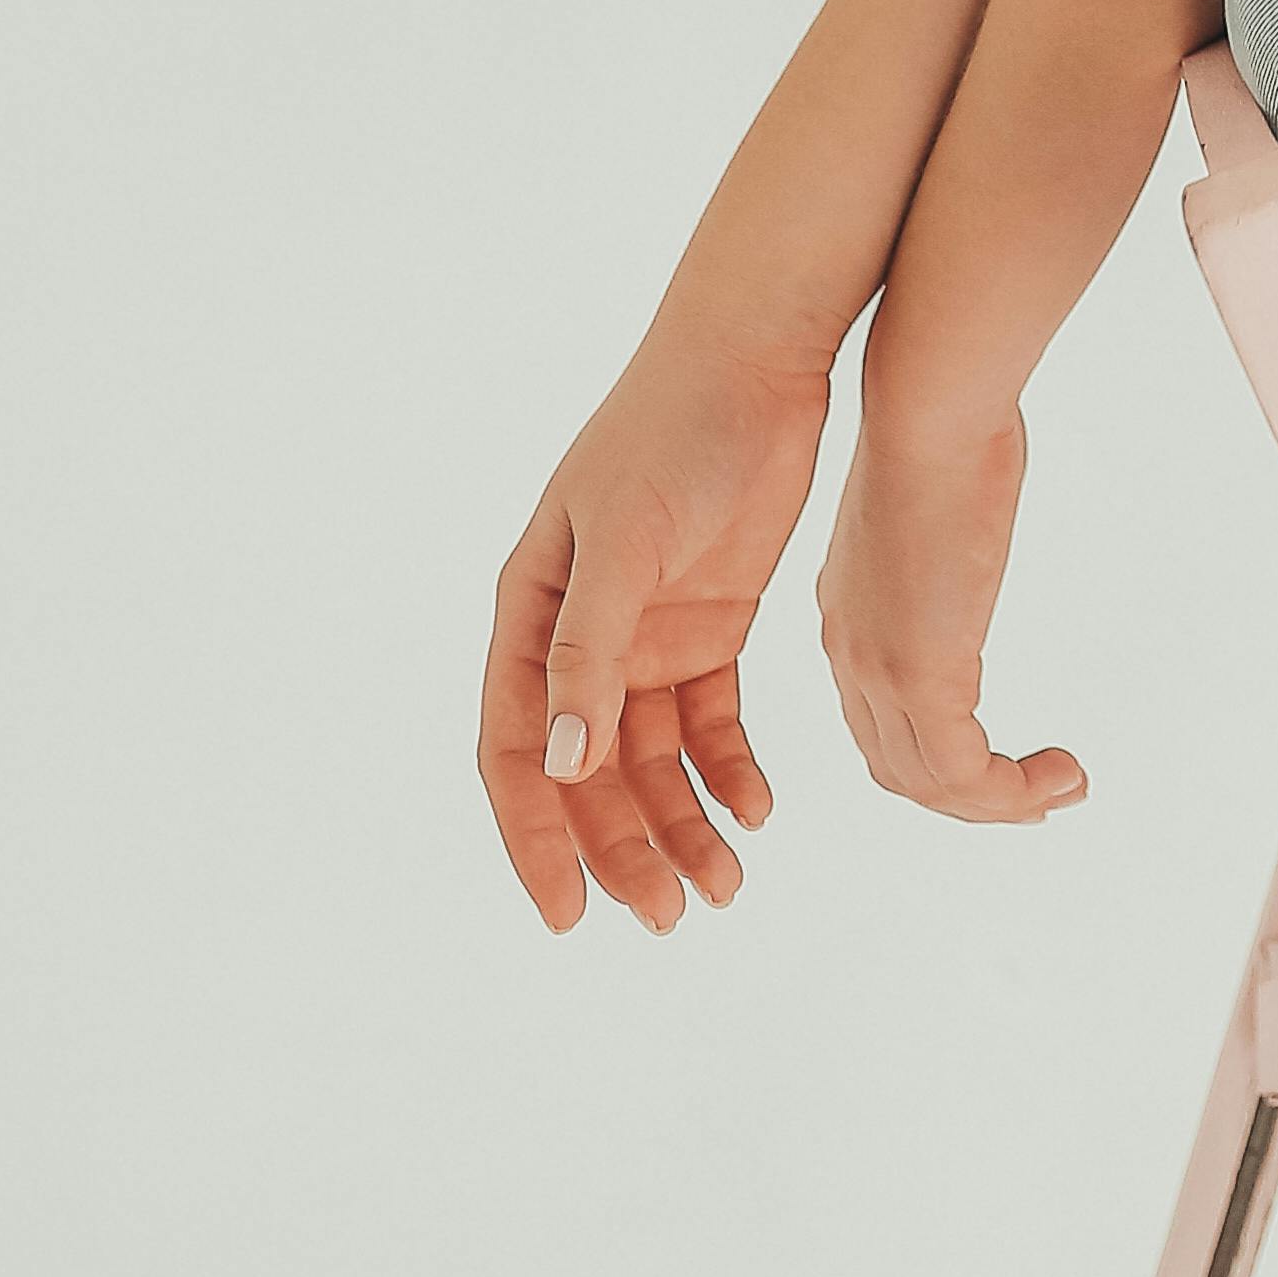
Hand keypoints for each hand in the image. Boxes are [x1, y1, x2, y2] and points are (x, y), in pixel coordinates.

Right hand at [480, 309, 833, 935]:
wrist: (759, 359)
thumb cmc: (673, 431)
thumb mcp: (625, 541)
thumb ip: (589, 651)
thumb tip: (560, 763)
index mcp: (532, 615)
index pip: (516, 753)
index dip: (536, 838)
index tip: (569, 917)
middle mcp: (580, 636)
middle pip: (588, 774)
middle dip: (621, 849)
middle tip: (670, 917)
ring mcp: (646, 633)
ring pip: (652, 760)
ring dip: (681, 825)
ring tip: (725, 887)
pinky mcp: (712, 623)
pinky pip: (711, 723)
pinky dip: (730, 771)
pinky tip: (760, 810)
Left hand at [817, 377, 1087, 826]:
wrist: (927, 408)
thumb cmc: (945, 423)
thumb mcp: (943, 503)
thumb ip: (949, 544)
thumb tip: (975, 529)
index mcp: (849, 613)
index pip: (879, 718)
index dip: (938, 755)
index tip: (1002, 761)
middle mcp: (852, 651)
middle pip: (897, 765)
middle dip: (969, 796)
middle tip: (1039, 793)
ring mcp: (881, 669)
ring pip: (931, 784)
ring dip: (1003, 802)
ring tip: (1065, 787)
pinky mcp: (922, 674)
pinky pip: (963, 775)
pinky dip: (1013, 793)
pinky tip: (1062, 774)